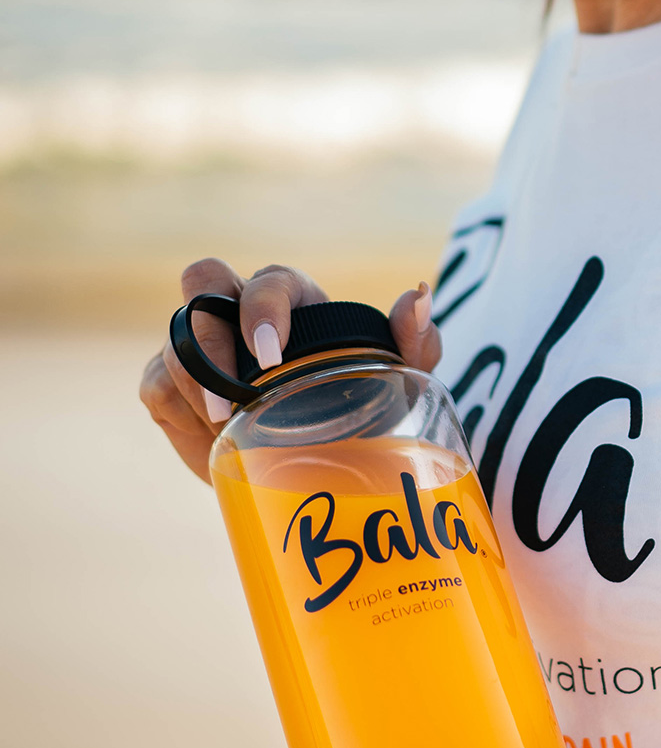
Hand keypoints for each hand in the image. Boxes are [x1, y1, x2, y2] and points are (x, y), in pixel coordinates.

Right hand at [139, 258, 441, 480]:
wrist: (326, 467)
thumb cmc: (367, 410)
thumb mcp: (400, 384)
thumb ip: (416, 342)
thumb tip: (416, 296)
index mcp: (295, 299)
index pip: (269, 280)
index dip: (261, 308)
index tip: (272, 357)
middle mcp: (240, 310)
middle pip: (201, 280)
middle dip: (210, 330)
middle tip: (234, 393)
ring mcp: (202, 348)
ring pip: (176, 341)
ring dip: (198, 385)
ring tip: (232, 426)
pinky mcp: (173, 389)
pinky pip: (158, 387)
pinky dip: (182, 413)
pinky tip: (215, 437)